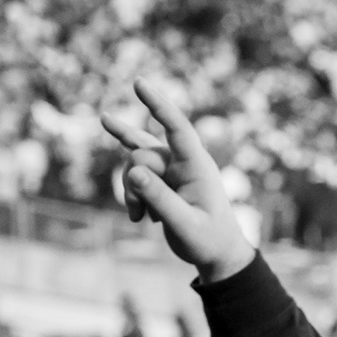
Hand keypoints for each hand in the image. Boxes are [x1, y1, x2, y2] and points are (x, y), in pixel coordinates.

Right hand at [102, 79, 255, 284]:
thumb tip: (133, 171)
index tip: (139, 83)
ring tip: (139, 219)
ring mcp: (171, 168)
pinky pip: (135, 165)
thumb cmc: (209, 240)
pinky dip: (130, 188)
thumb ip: (160, 199)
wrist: (218, 254)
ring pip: (134, 163)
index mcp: (198, 166)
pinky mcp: (162, 178)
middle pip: (142, 154)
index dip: (158, 105)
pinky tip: (118, 161)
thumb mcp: (185, 225)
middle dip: (133, 183)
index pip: (177, 128)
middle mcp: (183, 161)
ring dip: (131, 192)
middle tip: (140, 216)